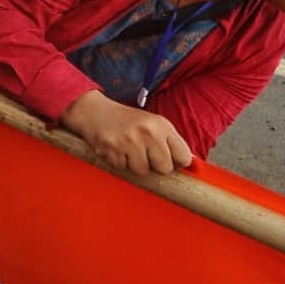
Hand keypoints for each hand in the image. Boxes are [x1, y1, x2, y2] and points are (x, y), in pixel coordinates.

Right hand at [60, 91, 193, 175]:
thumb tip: (190, 165)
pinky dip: (120, 163)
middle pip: (165, 168)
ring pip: (143, 171)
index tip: (169, 160)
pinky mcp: (113, 150)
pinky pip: (124, 169)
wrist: (94, 112)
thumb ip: (169, 142)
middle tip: (144, 154)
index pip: (184, 156)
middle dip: (155, 166)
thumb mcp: (152, 123)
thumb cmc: (125, 120)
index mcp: (161, 125)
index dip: (176, 162)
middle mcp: (148, 132)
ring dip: (135, 165)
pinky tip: (116, 150)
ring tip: (128, 151)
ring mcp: (129, 141)